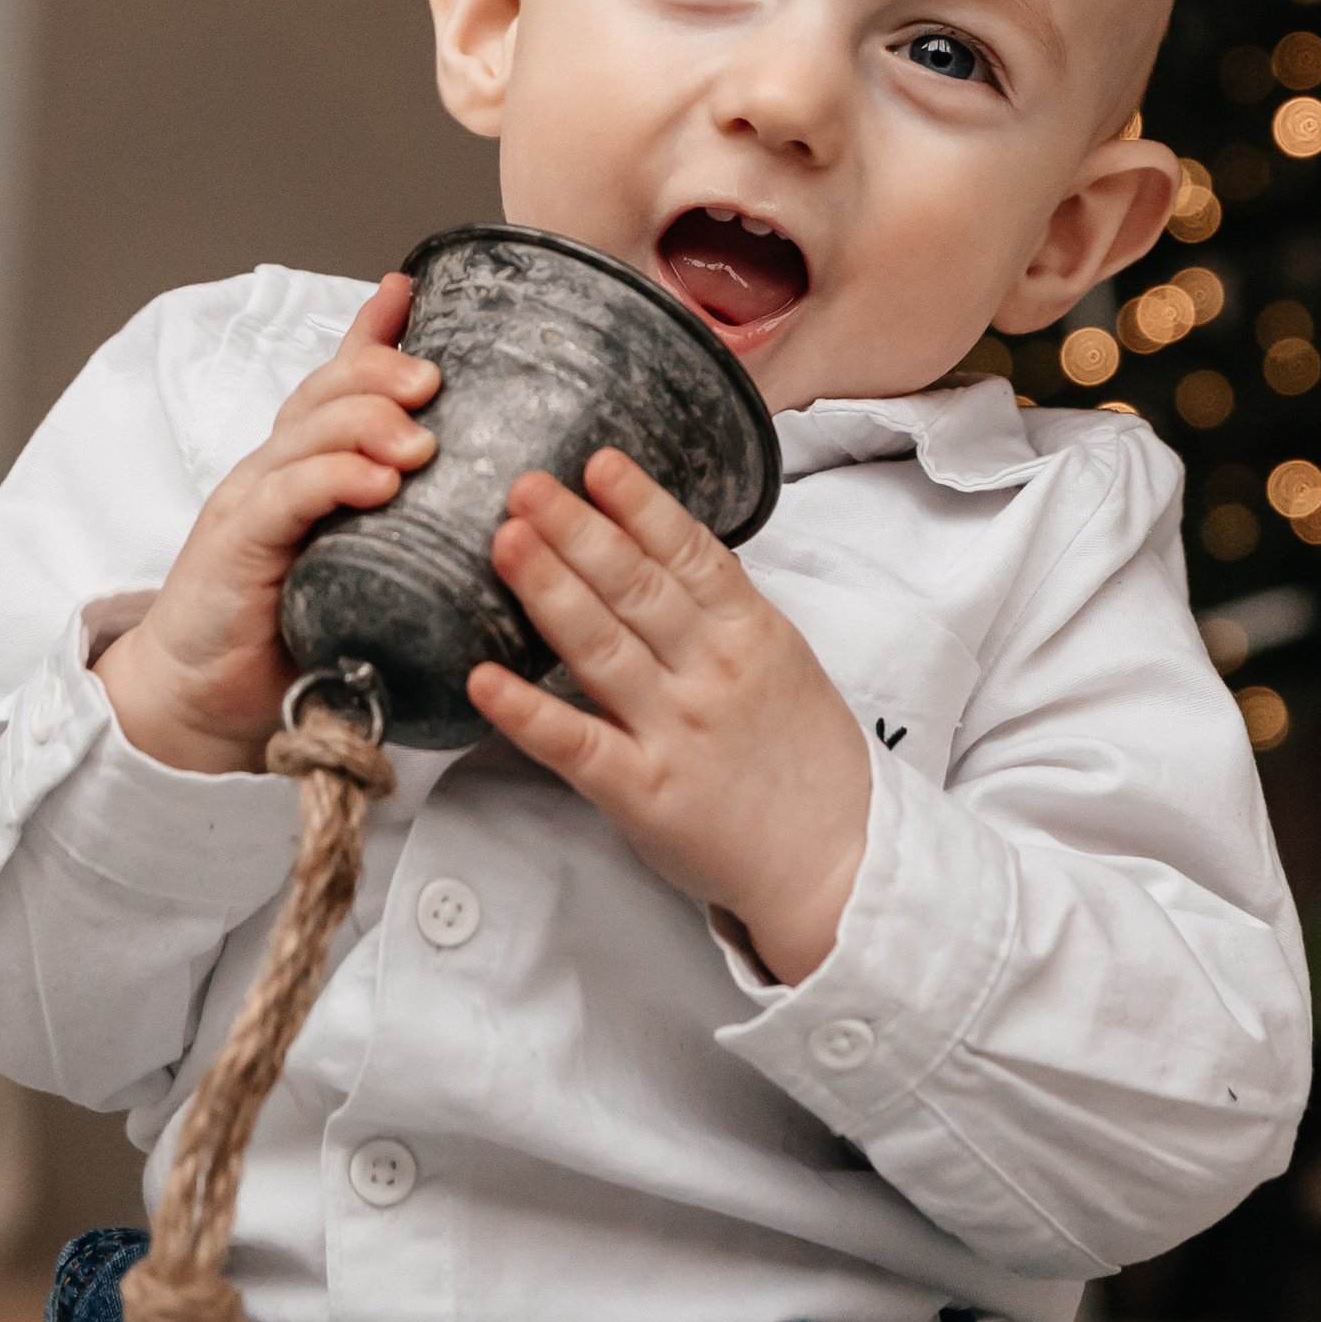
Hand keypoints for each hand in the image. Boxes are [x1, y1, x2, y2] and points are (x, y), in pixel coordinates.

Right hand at [96, 275, 437, 773]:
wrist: (200, 700)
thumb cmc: (285, 636)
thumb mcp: (355, 568)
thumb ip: (398, 531)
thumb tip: (479, 518)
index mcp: (304, 467)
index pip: (336, 382)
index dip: (371, 334)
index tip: (410, 291)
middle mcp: (274, 470)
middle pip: (325, 391)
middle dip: (381, 370)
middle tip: (436, 378)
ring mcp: (251, 503)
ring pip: (308, 433)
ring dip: (367, 422)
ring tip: (419, 435)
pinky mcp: (236, 546)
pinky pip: (286, 497)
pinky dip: (333, 479)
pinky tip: (376, 481)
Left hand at [469, 452, 871, 985]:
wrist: (836, 859)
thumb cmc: (803, 759)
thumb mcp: (782, 661)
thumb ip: (721, 609)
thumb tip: (657, 545)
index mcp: (751, 634)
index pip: (690, 554)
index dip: (641, 506)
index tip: (598, 462)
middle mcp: (712, 674)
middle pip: (637, 588)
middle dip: (578, 531)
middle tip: (527, 486)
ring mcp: (676, 732)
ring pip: (603, 648)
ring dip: (550, 590)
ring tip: (506, 542)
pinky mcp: (643, 793)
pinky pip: (576, 745)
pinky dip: (527, 713)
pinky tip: (484, 680)